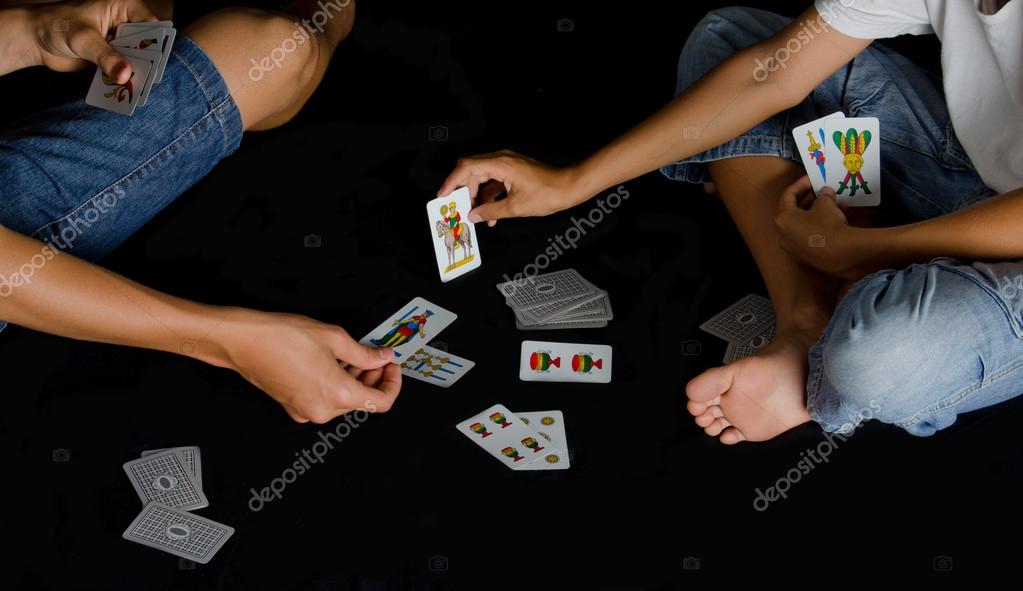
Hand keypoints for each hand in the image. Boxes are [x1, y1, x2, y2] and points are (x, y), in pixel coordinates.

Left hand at [27, 0, 155, 82]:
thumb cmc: (57, 25)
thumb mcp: (84, 39)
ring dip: (138, 73)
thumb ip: (106, 57)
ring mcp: (119, 42)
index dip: (157, 41)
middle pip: (147, 43)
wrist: (36, 39)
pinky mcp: (112, 58)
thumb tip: (125, 75)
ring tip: (139, 88)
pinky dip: (125, 80)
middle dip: (148, 61)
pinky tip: (127, 91)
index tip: (158, 59)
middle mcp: (125, 24)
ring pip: (137, 59)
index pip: (151, 24)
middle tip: (150, 77)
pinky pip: (125, 70)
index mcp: (123, 7)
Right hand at [210, 309, 400, 423]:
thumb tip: (382, 358)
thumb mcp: (333, 338)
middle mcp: (322, 410)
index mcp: (336, 394)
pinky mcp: (294, 407)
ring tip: (350, 355)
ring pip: (343, 400)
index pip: (380, 402)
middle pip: (362, 400)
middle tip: (375, 355)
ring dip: (353, 380)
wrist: (243, 341)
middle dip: (372, 378)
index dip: (392, 383)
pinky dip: (334, 384)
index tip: (391, 366)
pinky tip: (330, 362)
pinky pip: (324, 399)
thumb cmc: (281, 337)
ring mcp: (306, 411)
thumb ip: (364, 353)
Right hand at [437, 150, 586, 225]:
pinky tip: (490, 213)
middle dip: (463, 190)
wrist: (570, 187)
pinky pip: (494, 181)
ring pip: (482, 177)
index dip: (451, 182)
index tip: (443, 195)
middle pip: (471, 171)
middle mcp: (502, 159)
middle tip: (458, 207)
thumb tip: (473, 215)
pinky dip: (490, 195)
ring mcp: (508, 164)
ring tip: (477, 215)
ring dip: (477, 196)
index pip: (466, 168)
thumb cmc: (549, 192)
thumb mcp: (515, 208)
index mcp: (500, 164)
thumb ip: (490, 211)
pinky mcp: (513, 171)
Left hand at [774, 177, 873, 279]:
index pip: (787, 196)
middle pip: (794, 212)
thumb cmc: (828, 225)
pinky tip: (838, 217)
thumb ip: (823, 195)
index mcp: (782, 219)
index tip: (812, 179)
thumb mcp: (825, 203)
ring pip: (804, 224)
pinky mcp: (808, 257)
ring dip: (818, 212)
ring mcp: (794, 248)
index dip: (800, 184)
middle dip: (809, 199)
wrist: (842, 255)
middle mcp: (784, 235)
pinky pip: (812, 236)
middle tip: (820, 190)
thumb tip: (825, 192)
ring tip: (833, 202)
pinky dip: (821, 225)